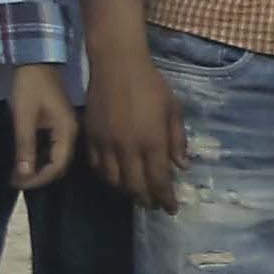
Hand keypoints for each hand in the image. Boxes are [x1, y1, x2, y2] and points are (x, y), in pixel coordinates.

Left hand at [6, 60, 76, 189]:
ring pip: (56, 158)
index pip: (57, 166)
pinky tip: (26, 159)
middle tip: (16, 181)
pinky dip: (40, 157)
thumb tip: (22, 175)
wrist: (36, 60)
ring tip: (18, 173)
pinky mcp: (59, 125)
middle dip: (38, 177)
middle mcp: (71, 134)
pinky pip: (53, 148)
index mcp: (67, 132)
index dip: (38, 179)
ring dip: (38, 168)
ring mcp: (66, 129)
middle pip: (59, 165)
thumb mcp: (23, 118)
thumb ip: (25, 147)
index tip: (17, 183)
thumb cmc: (29, 87)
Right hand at [81, 45, 182, 208]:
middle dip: (147, 199)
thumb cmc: (151, 84)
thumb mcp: (173, 110)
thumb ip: (178, 140)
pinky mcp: (91, 138)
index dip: (166, 198)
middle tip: (154, 204)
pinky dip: (107, 177)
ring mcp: (106, 144)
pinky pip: (97, 167)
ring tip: (136, 192)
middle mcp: (128, 148)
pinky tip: (116, 176)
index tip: (171, 209)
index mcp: (152, 142)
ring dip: (126, 191)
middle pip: (136, 186)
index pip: (159, 181)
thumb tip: (182, 167)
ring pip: (114, 181)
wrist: (117, 65)